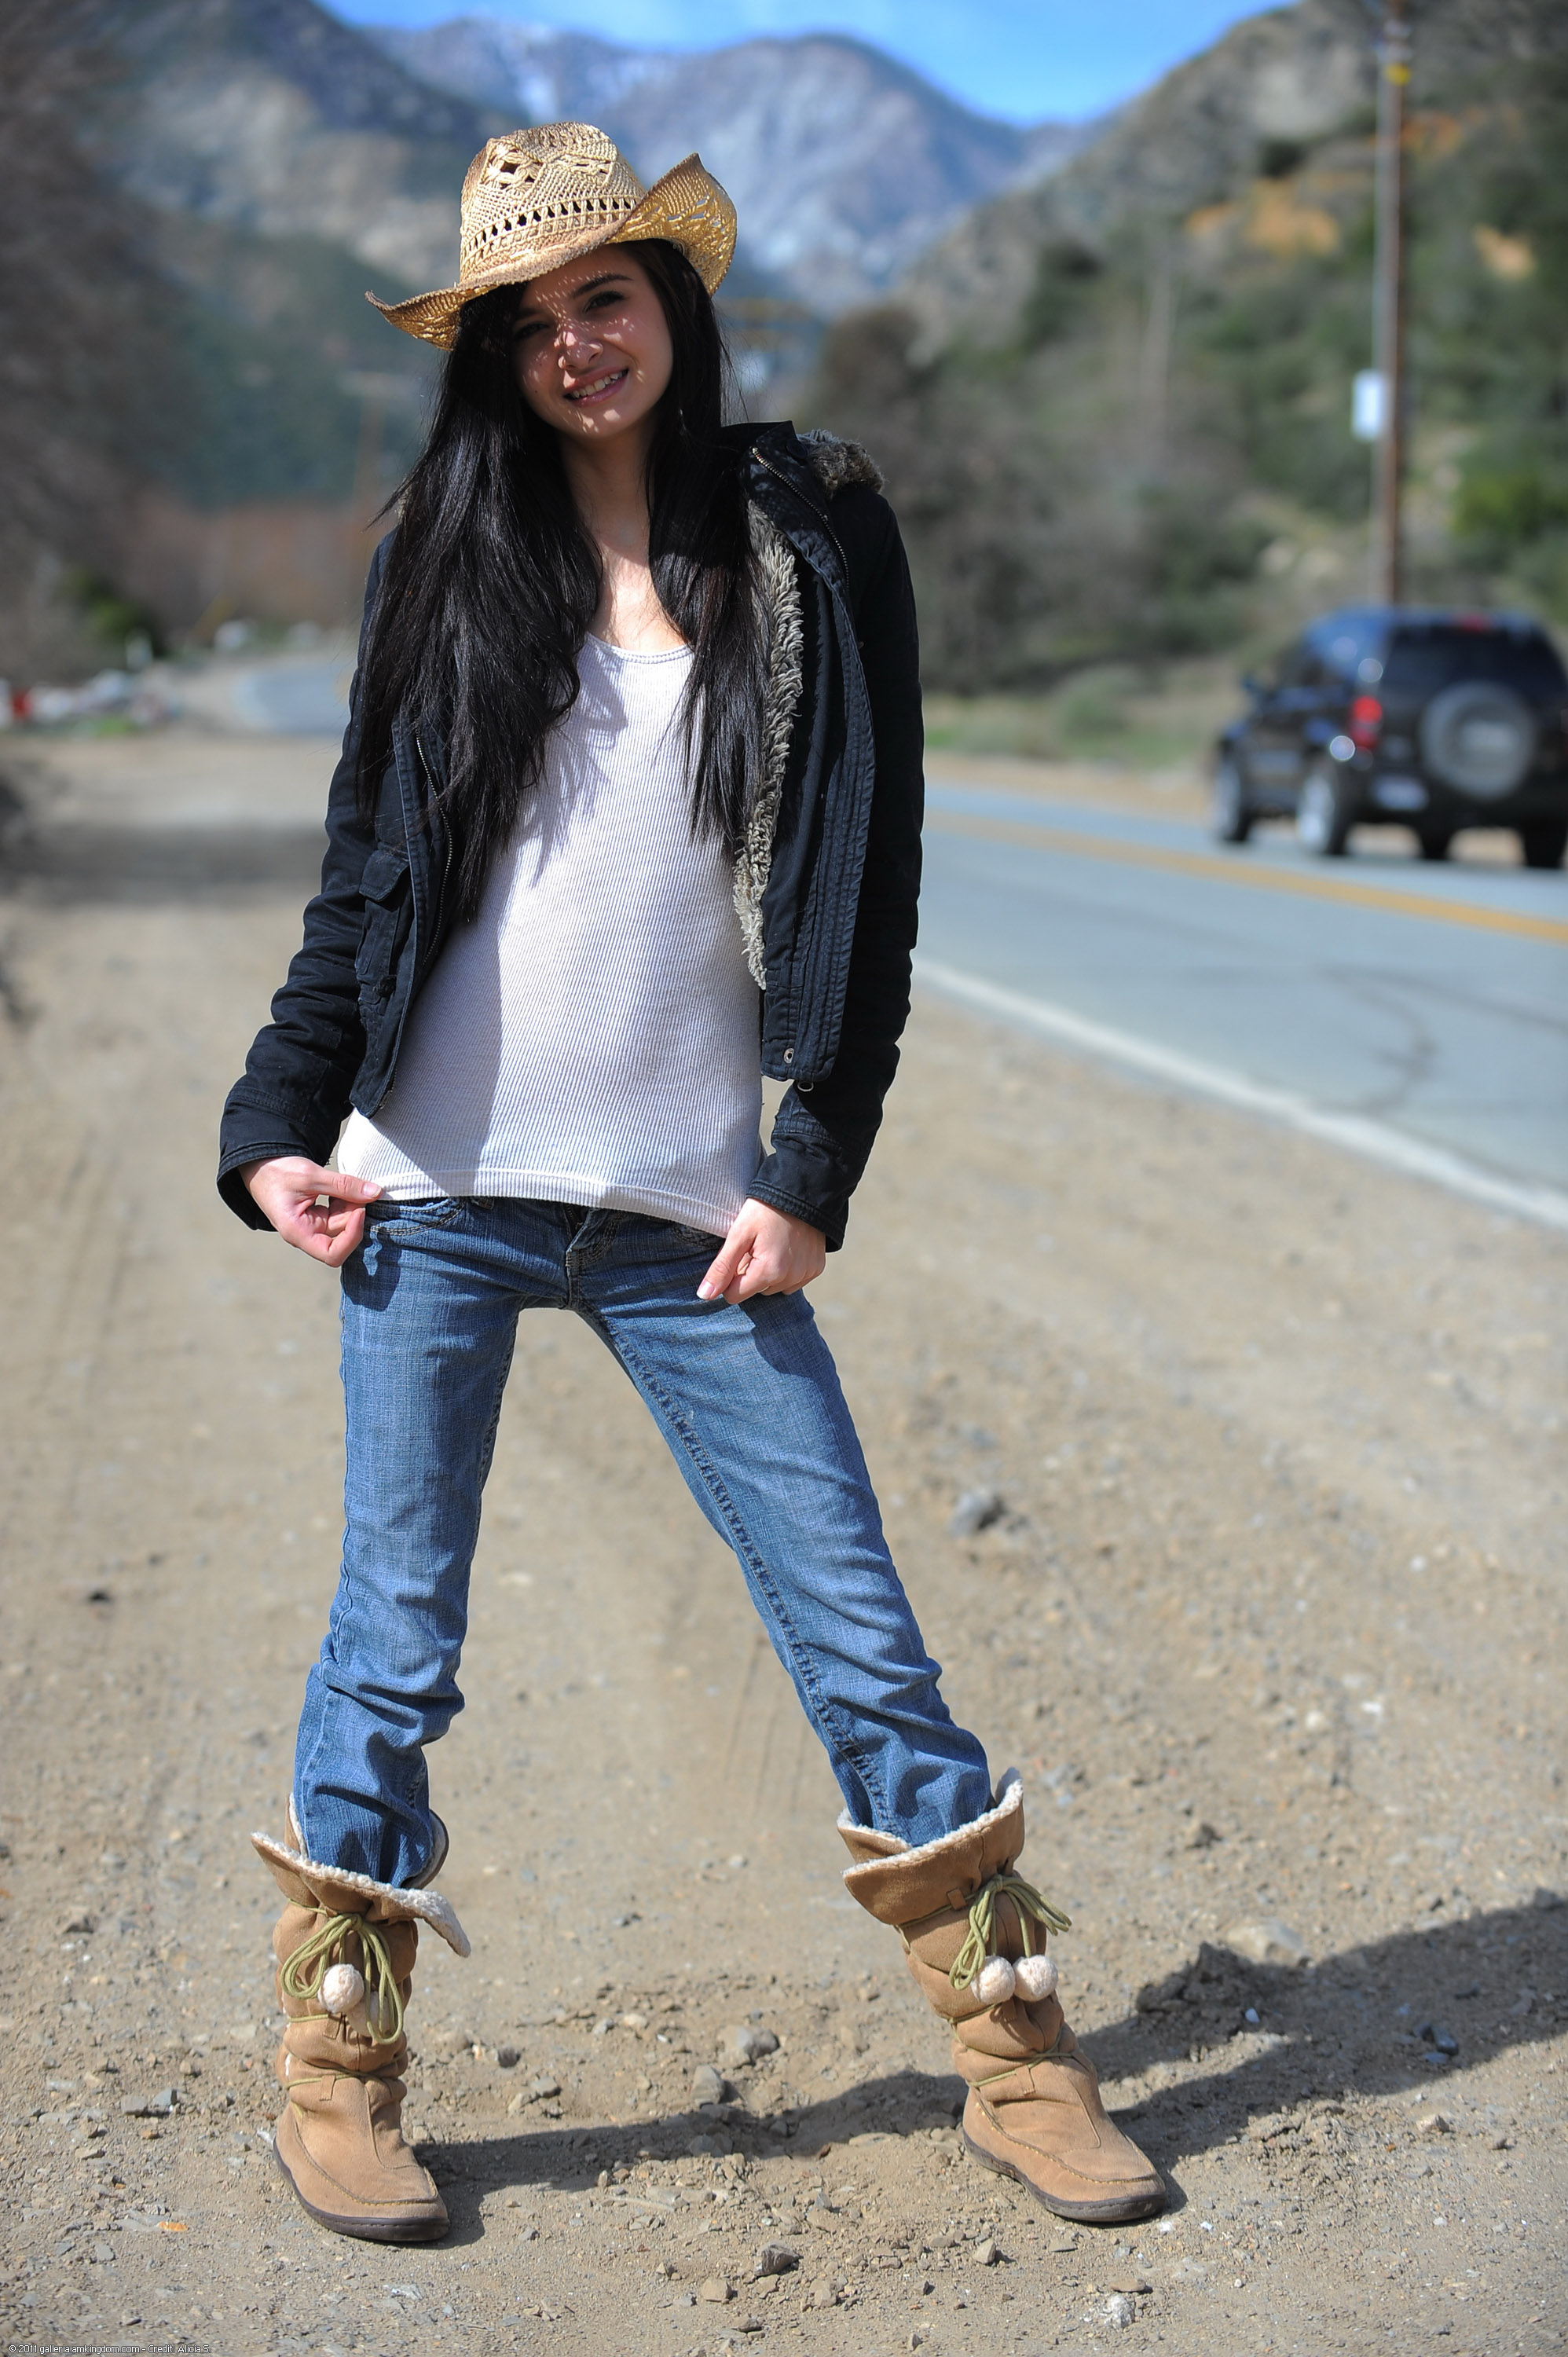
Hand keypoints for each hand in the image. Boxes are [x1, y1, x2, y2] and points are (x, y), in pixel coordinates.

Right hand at [241, 1156, 381, 1266]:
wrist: (259, 1164)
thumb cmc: (276, 1171)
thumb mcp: (311, 1175)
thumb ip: (344, 1185)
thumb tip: (376, 1192)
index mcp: (297, 1232)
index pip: (332, 1254)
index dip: (352, 1236)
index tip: (359, 1211)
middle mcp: (305, 1234)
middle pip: (342, 1236)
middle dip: (353, 1213)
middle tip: (358, 1188)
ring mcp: (311, 1226)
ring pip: (342, 1224)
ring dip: (350, 1205)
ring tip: (346, 1184)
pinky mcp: (316, 1217)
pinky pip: (338, 1215)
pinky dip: (345, 1201)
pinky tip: (340, 1188)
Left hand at [698, 1199, 826, 1304]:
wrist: (799, 1190)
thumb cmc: (765, 1209)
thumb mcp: (738, 1234)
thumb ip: (721, 1267)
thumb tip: (705, 1295)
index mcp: (768, 1271)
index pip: (734, 1295)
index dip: (730, 1277)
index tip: (737, 1255)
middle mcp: (790, 1278)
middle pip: (755, 1291)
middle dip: (750, 1273)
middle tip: (754, 1246)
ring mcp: (805, 1274)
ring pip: (774, 1288)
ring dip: (768, 1273)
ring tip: (770, 1245)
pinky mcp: (816, 1269)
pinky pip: (793, 1282)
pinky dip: (787, 1271)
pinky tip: (786, 1249)